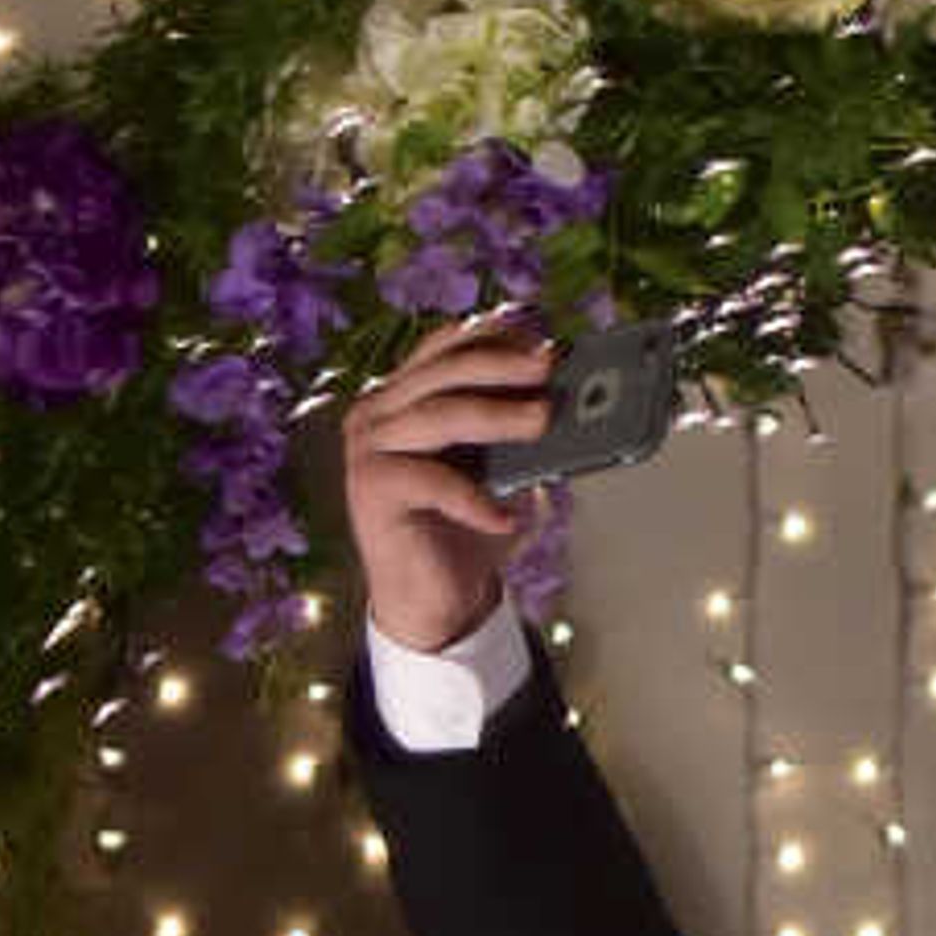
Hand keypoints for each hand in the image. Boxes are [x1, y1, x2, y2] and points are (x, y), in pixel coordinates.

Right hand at [338, 312, 551, 655]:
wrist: (432, 600)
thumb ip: (516, 436)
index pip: (444, 350)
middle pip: (442, 374)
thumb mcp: (497, 472)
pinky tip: (507, 517)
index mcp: (403, 396)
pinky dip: (474, 499)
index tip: (536, 335)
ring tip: (543, 420)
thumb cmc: (465, 530)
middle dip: (499, 366)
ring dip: (497, 417)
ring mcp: (369, 448)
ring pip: (438, 416)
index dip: (489, 337)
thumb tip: (566, 404)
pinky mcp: (372, 490)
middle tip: (547, 366)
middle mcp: (378, 412)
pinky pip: (431, 482)